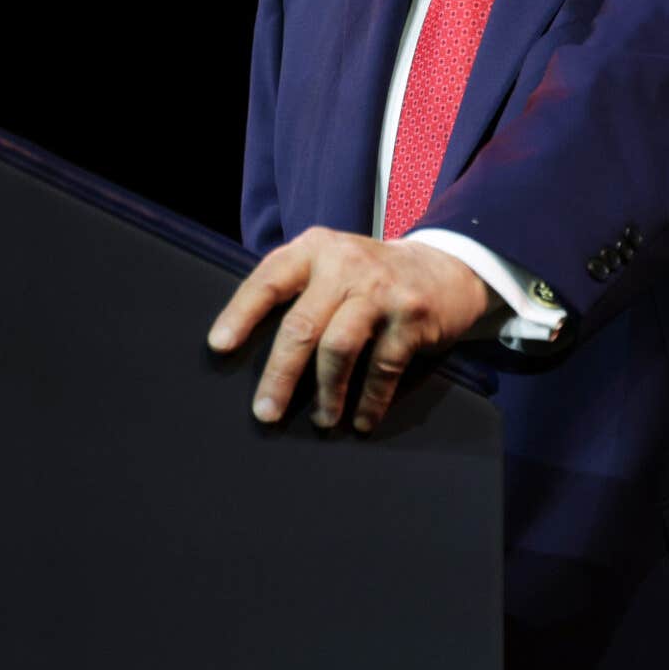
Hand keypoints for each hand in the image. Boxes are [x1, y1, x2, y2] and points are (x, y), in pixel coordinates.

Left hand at [206, 227, 492, 432]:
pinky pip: (383, 367)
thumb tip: (243, 345)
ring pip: (340, 348)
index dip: (241, 314)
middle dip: (280, 375)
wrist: (448, 269)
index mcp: (316, 249)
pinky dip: (370, 399)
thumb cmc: (372, 278)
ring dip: (327, 392)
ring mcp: (381, 289)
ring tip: (321, 420)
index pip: (269, 280)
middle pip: (302, 325)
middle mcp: (346, 264)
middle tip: (265, 412)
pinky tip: (360, 420)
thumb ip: (297, 290)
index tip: (220, 347)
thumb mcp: (332, 265)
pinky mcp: (412, 315)